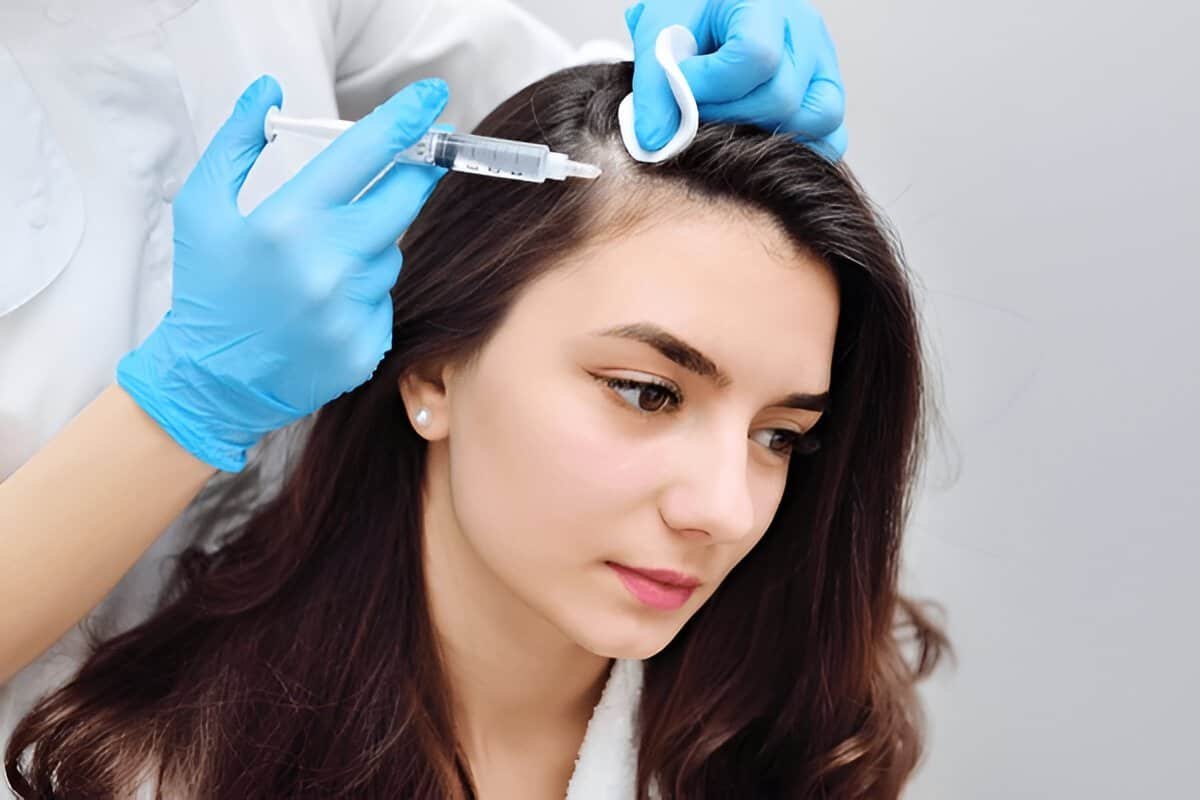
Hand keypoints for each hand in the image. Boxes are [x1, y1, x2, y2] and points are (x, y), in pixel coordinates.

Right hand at [116, 75, 448, 471]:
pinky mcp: (365, 347)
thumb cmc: (207, 289)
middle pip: (403, 199)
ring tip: (323, 263)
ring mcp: (350, 310)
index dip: (407, 120)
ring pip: (392, 253)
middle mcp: (326, 265)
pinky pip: (384, 299)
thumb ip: (236, 143)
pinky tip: (326, 305)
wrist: (211, 383)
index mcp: (287, 222)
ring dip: (371, 244)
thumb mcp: (202, 207)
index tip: (433, 97)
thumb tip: (268, 90)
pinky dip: (364, 293)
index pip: (366, 155)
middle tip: (418, 157)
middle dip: (414, 173)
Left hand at [625, 0, 846, 159]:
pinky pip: (832, 135)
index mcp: (765, 3)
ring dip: (763, 134)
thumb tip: (656, 140)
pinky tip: (758, 140)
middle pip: (781, 96)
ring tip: (726, 121)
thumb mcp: (660, 32)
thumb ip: (655, 84)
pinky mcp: (826, 94)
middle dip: (729, 115)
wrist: (707, 13)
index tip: (680, 84)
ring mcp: (822, 63)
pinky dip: (798, 147)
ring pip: (816, 118)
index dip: (711, 84)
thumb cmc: (689, 16)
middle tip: (696, 110)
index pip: (755, 55)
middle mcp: (804, 31)